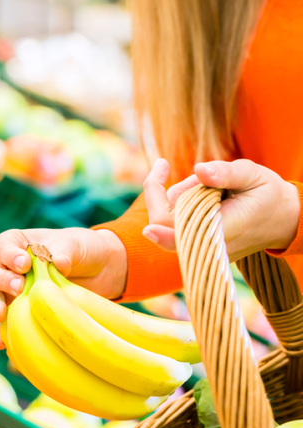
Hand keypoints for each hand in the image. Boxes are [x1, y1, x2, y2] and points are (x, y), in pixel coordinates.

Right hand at [0, 228, 127, 348]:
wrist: (99, 273)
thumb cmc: (82, 251)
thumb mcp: (76, 244)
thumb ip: (64, 250)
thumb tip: (58, 262)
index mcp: (17, 245)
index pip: (1, 247)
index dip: (8, 255)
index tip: (24, 263)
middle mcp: (7, 270)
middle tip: (20, 287)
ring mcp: (10, 296)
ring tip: (0, 313)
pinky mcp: (18, 318)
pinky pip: (0, 329)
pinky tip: (3, 340)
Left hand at [142, 158, 299, 261]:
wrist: (283, 220)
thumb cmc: (268, 196)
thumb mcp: (253, 176)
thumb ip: (226, 174)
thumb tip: (200, 169)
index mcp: (219, 230)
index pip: (174, 228)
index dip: (156, 207)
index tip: (155, 177)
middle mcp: (205, 245)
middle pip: (163, 222)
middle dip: (164, 192)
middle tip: (168, 167)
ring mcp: (200, 248)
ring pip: (169, 220)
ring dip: (179, 196)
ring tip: (211, 188)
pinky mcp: (198, 245)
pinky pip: (177, 224)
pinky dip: (182, 204)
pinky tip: (205, 195)